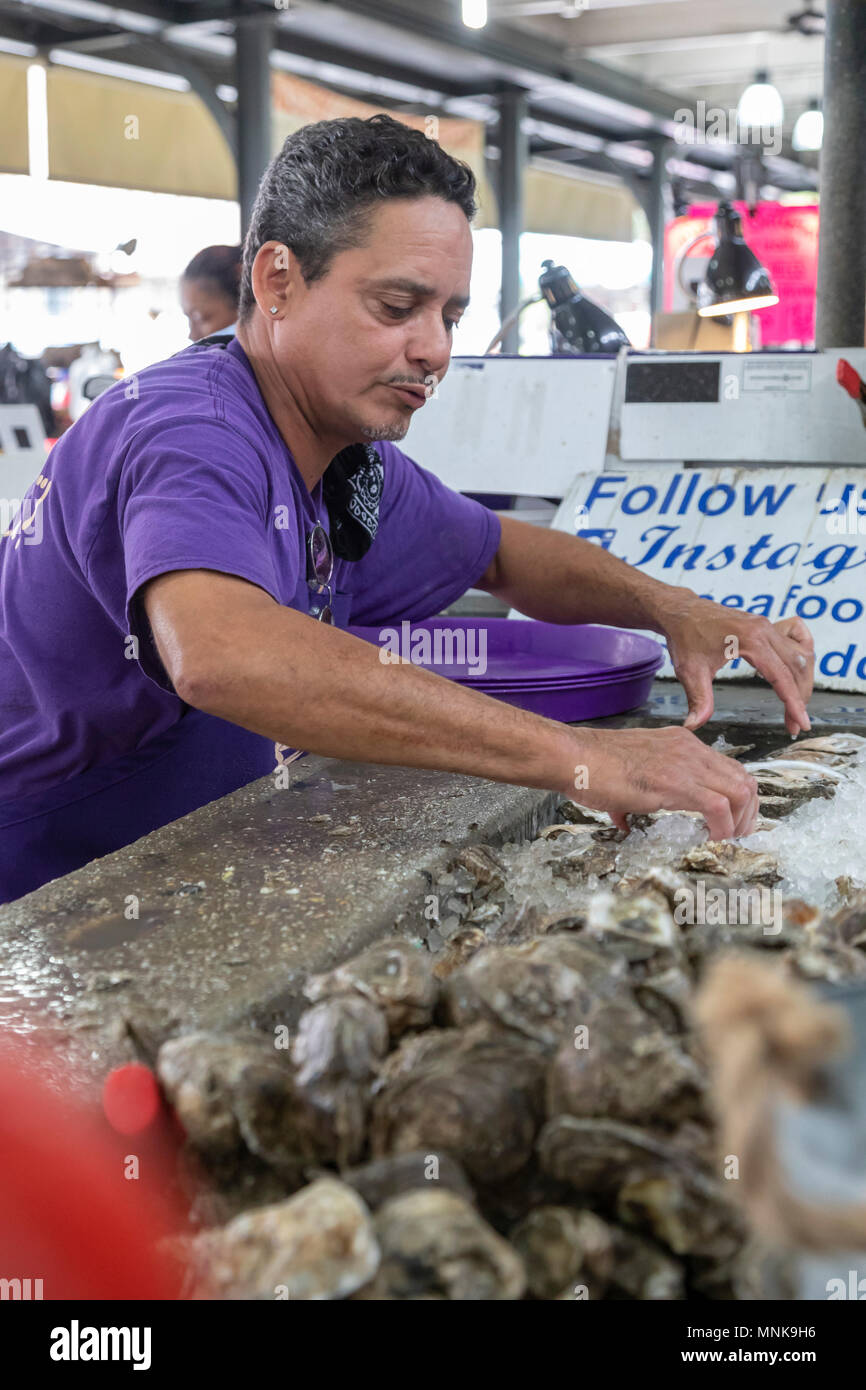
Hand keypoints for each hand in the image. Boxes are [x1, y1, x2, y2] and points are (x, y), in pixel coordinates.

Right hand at [572, 726, 758, 839]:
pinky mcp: (676, 783)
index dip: (738, 799)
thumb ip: (633, 797)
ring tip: (727, 840)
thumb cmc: (591, 767)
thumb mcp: (626, 776)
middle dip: (748, 812)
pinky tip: (711, 839)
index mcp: (681, 744)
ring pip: (739, 791)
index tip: (733, 822)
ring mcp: (685, 764)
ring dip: (740, 822)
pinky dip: (723, 828)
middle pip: (743, 778)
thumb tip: (626, 822)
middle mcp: (690, 749)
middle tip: (738, 836)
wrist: (574, 758)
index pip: (728, 768)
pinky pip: (718, 806)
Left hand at [655, 591, 813, 736]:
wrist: (681, 611)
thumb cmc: (685, 636)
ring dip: (802, 681)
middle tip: (795, 723)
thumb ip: (698, 700)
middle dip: (800, 698)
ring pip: (801, 654)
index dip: (793, 703)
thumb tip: (694, 725)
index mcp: (750, 640)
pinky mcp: (765, 625)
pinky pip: (796, 638)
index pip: (781, 677)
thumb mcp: (690, 672)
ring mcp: (766, 625)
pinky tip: (796, 672)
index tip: (801, 723)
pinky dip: (802, 655)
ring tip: (796, 706)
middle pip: (797, 667)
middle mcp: (764, 630)